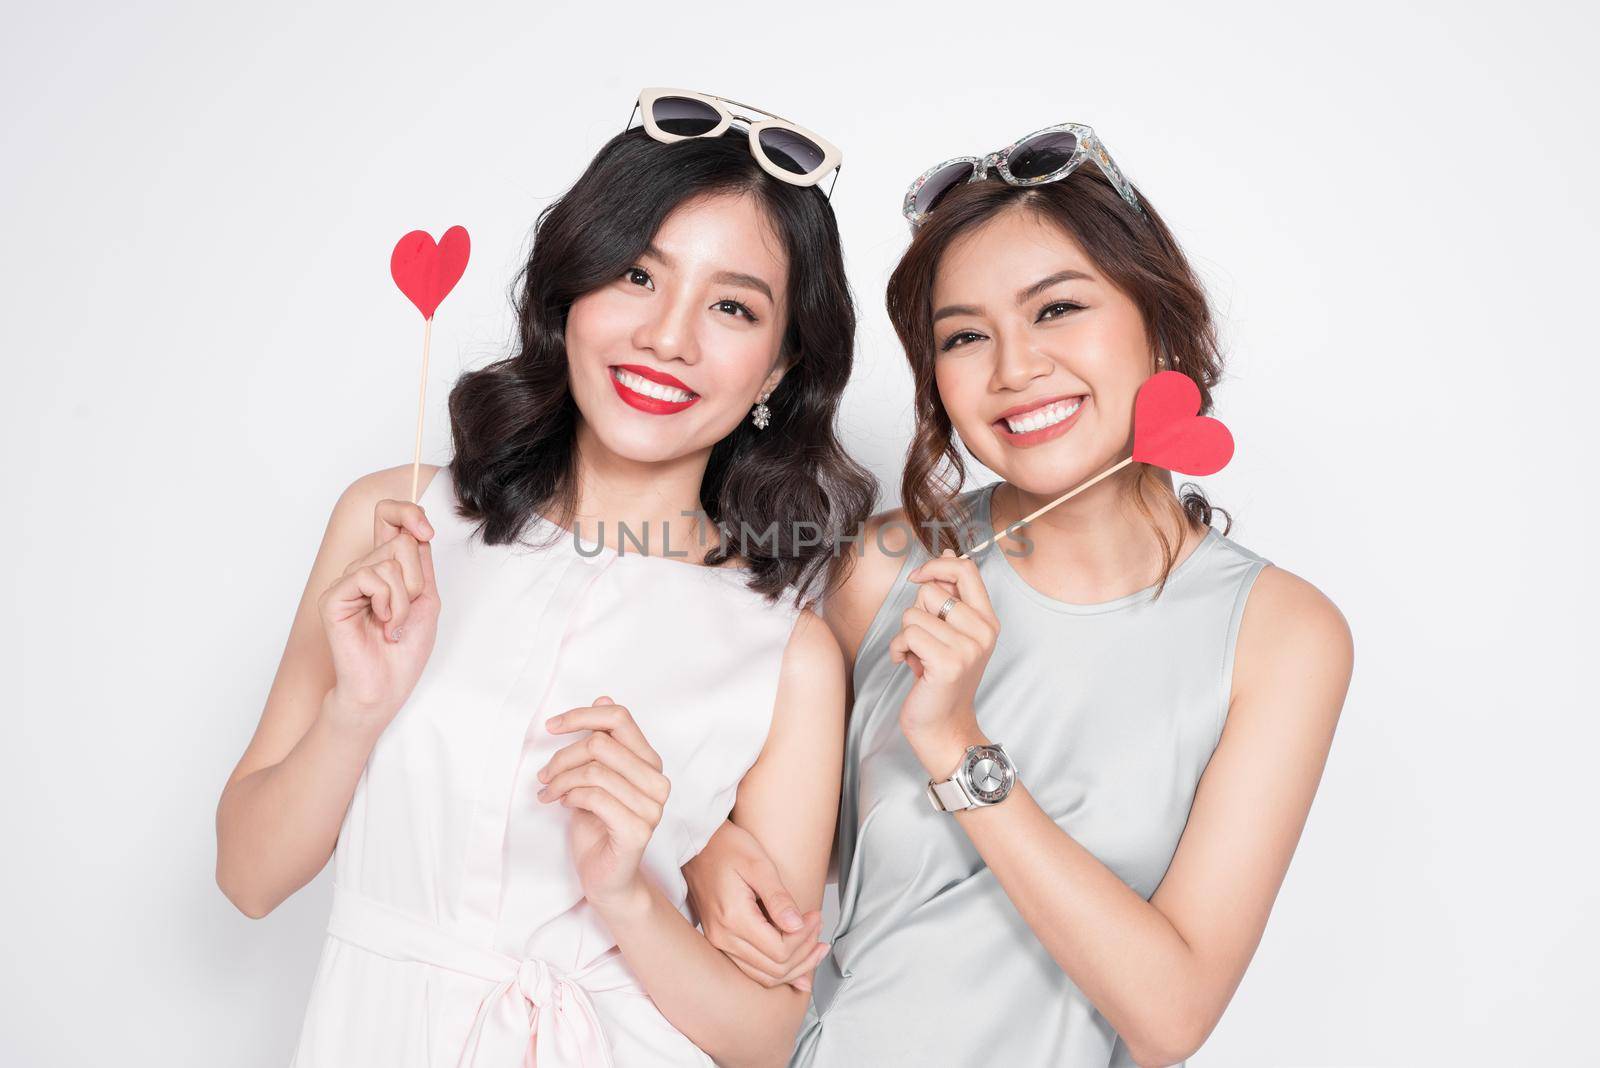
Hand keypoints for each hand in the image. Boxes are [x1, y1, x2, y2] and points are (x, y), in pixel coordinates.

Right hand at [318, 498, 439, 726]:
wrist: (386, 687)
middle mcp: (364, 570)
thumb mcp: (425, 598)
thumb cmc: (405, 650)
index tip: (426, 532)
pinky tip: (383, 624)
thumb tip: (413, 527)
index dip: (407, 513)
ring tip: (394, 624)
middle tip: (406, 611)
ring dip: (403, 599)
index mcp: (386, 568)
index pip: (389, 518)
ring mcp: (347, 582)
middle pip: (399, 540)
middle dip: (415, 579)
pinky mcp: (333, 597)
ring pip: (388, 560)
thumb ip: (420, 562)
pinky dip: (387, 602)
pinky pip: (369, 577)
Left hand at [538, 697, 670, 913]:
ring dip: (560, 781)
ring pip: (593, 770)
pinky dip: (569, 797)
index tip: (551, 726)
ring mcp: (652, 807)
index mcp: (649, 762)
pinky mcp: (638, 830)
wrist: (607, 880)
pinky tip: (562, 806)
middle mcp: (657, 781)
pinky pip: (594, 797)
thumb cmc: (598, 827)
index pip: (619, 718)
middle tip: (544, 776)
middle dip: (562, 757)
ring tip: (549, 793)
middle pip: (600, 743)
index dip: (582, 716)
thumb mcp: (594, 777)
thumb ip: (602, 742)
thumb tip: (603, 698)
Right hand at [683, 820, 829, 991]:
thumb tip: (797, 926)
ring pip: (763, 976)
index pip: (779, 950)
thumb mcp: (759, 865)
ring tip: (814, 946)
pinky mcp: (720, 941)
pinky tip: (794, 959)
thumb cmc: (727, 847)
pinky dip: (776, 967)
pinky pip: (751, 968)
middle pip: (774, 969)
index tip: (816, 916)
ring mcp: (719, 942)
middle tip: (818, 928)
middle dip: (804, 953)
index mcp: (733, 918)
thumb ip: (779, 898)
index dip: (805, 938)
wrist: (698, 845)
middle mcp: (722, 937)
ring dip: (794, 966)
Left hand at [890, 549, 1000, 772]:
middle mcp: (984, 631)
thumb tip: (948, 553)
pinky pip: (908, 634)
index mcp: (988, 620)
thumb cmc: (942, 679)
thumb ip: (950, 596)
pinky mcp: (949, 663)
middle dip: (916, 612)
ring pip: (914, 614)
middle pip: (932, 591)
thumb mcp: (951, 633)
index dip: (936, 567)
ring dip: (905, 636)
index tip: (918, 579)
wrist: (945, 727)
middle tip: (924, 640)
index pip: (966, 569)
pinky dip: (898, 650)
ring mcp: (969, 648)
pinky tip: (909, 666)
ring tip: (917, 656)